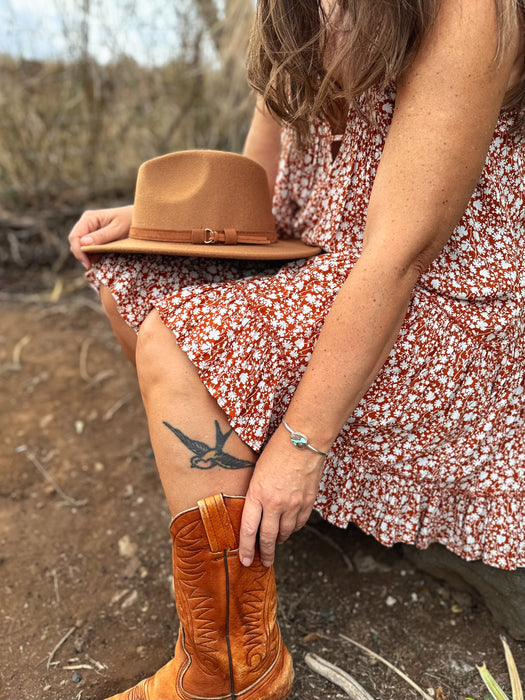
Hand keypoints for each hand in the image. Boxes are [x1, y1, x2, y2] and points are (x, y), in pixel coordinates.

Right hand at [68, 205, 132, 269]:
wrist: (142, 220)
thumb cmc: (132, 220)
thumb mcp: (118, 229)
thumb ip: (101, 236)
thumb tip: (83, 243)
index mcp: (89, 218)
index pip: (75, 237)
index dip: (78, 252)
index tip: (88, 264)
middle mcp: (87, 224)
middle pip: (76, 243)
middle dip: (83, 256)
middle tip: (94, 267)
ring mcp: (91, 231)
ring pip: (82, 248)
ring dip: (89, 257)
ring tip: (101, 263)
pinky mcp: (97, 239)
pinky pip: (90, 250)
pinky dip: (94, 256)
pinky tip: (104, 260)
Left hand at [239, 423, 325, 567]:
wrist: (304, 440)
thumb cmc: (276, 451)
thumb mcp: (257, 473)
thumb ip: (255, 495)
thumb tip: (254, 513)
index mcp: (257, 494)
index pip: (248, 529)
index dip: (245, 548)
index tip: (245, 561)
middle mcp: (275, 503)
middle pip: (268, 537)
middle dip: (265, 553)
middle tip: (263, 562)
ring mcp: (294, 504)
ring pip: (285, 533)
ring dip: (279, 540)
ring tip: (275, 543)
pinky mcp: (308, 502)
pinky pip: (299, 524)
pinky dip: (292, 528)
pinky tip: (289, 527)